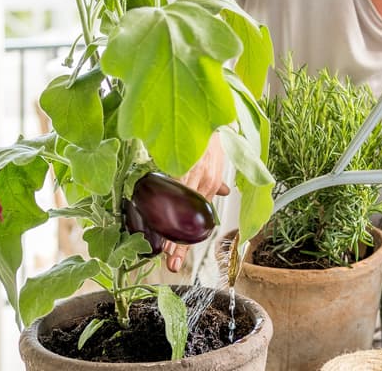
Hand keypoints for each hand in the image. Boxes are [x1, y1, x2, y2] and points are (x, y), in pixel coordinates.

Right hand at [164, 132, 229, 272]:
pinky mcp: (185, 161)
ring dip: (171, 229)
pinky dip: (167, 200)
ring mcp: (196, 172)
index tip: (176, 260)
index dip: (186, 242)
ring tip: (163, 248)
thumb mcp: (218, 162)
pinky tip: (158, 213)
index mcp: (211, 184)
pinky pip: (175, 184)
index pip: (198, 220)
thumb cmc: (212, 138)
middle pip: (190, 220)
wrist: (215, 116)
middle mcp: (206, 182)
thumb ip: (216, 181)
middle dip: (179, 245)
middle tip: (171, 265)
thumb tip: (224, 192)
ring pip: (182, 208)